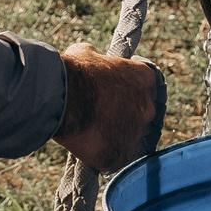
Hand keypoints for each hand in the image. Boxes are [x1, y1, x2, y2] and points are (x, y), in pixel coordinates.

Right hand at [53, 42, 163, 171]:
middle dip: (123, 115)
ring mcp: (137, 133)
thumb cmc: (74, 72)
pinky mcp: (122, 155)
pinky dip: (104, 155)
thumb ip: (97, 58)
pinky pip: (116, 157)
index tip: (112, 93)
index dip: (126, 91)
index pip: (143, 86)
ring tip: (90, 133)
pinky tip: (87, 148)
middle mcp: (148, 106)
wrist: (63, 98)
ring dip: (113, 136)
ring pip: (127, 138)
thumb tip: (92, 55)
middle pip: (140, 114)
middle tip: (100, 115)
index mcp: (144, 78)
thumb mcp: (86, 53)